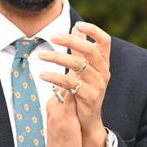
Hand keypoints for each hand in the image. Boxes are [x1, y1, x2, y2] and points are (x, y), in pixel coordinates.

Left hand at [39, 22, 111, 146]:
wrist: (87, 122)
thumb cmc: (84, 93)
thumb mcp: (85, 71)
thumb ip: (81, 51)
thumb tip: (76, 28)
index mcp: (104, 64)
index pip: (105, 41)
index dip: (93, 31)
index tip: (77, 25)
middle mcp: (104, 73)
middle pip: (89, 50)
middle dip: (70, 41)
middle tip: (53, 36)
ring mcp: (98, 85)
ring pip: (77, 66)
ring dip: (57, 58)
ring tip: (41, 56)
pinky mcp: (88, 97)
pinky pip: (69, 83)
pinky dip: (54, 77)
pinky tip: (42, 74)